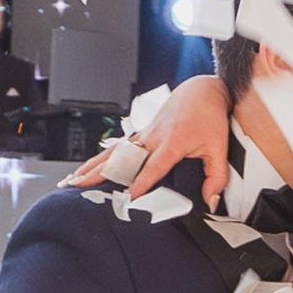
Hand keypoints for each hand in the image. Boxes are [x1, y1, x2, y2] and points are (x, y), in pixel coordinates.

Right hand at [63, 75, 232, 206]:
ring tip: (72, 181)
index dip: (141, 182)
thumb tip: (210, 202)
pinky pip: (116, 149)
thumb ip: (216, 178)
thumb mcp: (219, 149)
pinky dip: (99, 160)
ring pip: (112, 153)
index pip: (153, 166)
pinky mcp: (140, 134)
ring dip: (91, 167)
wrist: (202, 91)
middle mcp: (152, 137)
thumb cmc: (210, 117)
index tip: (130, 197)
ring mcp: (143, 134)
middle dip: (99, 173)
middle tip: (79, 186)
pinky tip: (85, 170)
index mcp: (172, 142)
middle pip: (120, 159)